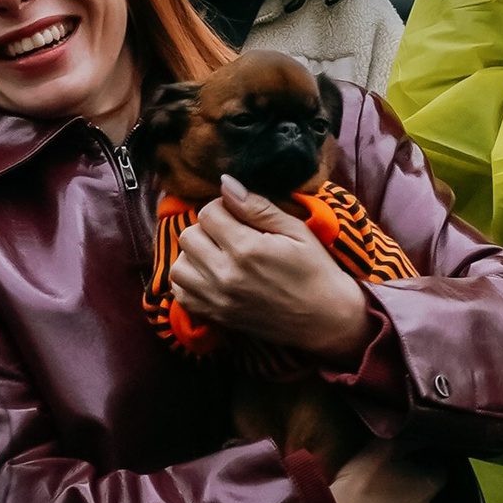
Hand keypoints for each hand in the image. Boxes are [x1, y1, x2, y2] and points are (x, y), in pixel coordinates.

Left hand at [170, 180, 375, 361]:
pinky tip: (210, 275)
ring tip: (218, 255)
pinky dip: (190, 282)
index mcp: (247, 249)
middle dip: (207, 229)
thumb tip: (226, 183)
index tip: (240, 215)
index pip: (208, 213)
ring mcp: (218, 299)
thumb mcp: (296, 231)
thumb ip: (258, 207)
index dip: (223, 207)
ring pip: (178, 266)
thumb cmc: (315, 270)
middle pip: (188, 236)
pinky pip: (181, 294)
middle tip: (230, 234)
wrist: (325, 319)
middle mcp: (225, 275)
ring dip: (194, 255)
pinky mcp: (217, 316)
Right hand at [325, 444, 444, 502]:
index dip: (424, 468)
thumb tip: (420, 433)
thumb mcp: (379, 450)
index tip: (407, 467)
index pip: (439, 473)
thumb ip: (405, 440)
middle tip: (384, 489)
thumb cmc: (356, 485)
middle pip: (423, 501)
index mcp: (427, 488)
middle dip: (410, 495)